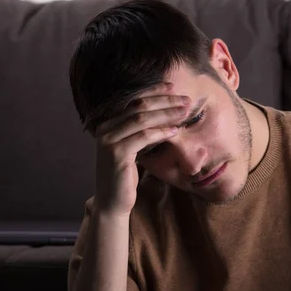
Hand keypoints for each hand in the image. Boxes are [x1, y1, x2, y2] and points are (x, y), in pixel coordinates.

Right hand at [93, 82, 189, 215]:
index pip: (133, 100)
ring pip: (141, 119)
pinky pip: (143, 137)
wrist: (112, 202)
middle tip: (185, 99)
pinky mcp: (116, 154)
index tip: (174, 88)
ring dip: (167, 114)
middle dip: (165, 101)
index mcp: (108, 123)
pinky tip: (175, 131)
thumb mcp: (134, 148)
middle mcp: (104, 128)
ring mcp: (108, 140)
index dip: (154, 91)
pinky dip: (161, 132)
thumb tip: (165, 111)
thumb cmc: (126, 175)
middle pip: (138, 106)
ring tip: (184, 112)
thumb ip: (141, 130)